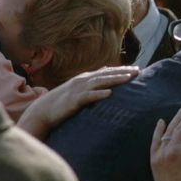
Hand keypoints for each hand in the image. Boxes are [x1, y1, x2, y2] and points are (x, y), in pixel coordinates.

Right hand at [17, 65, 138, 138]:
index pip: (106, 72)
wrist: (42, 111)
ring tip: (128, 78)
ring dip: (114, 79)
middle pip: (106, 74)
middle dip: (122, 72)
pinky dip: (98, 94)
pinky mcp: (73, 100)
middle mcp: (82, 81)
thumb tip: (105, 76)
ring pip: (99, 82)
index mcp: (84, 79)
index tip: (136, 69)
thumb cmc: (61, 103)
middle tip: (138, 70)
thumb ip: (91, 83)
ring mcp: (77, 90)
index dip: (121, 70)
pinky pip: (88, 96)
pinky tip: (109, 94)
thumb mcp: (77, 90)